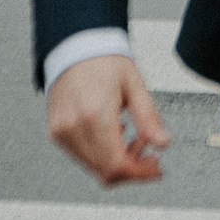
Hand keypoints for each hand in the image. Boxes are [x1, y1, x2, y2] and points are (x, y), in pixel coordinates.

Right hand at [47, 52, 170, 186]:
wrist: (75, 46)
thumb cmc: (103, 60)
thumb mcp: (134, 85)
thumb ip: (149, 118)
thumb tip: (163, 143)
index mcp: (94, 114)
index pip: (117, 164)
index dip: (140, 173)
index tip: (156, 168)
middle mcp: (73, 126)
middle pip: (106, 172)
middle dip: (132, 169)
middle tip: (149, 156)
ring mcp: (62, 131)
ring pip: (94, 168)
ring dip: (118, 162)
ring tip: (132, 138)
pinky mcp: (57, 132)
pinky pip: (82, 157)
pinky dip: (102, 154)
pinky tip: (114, 135)